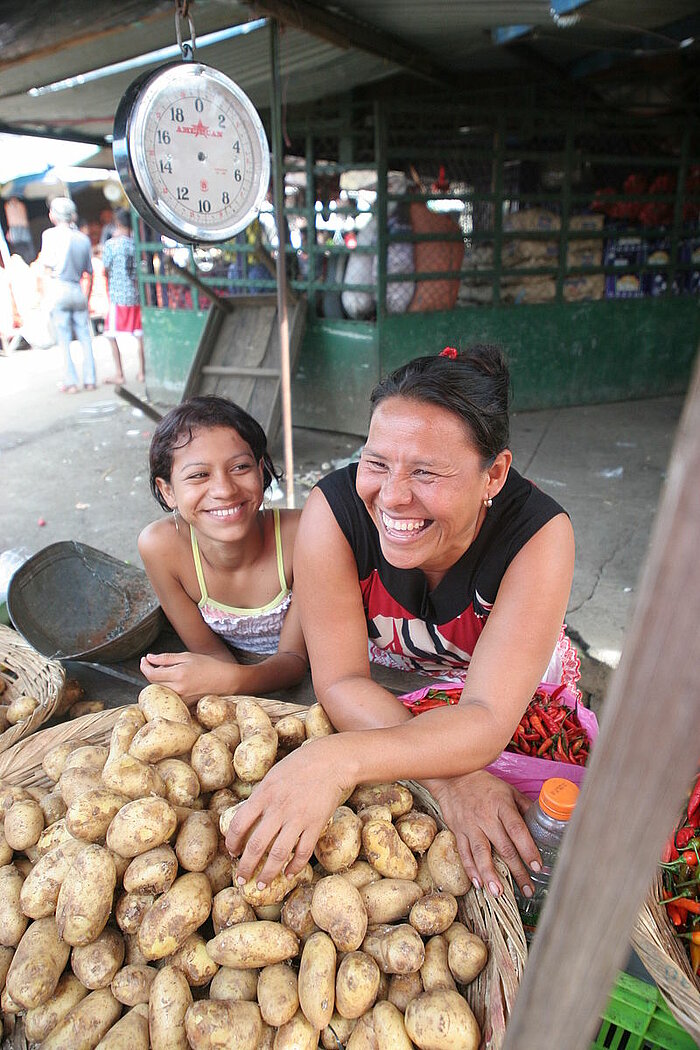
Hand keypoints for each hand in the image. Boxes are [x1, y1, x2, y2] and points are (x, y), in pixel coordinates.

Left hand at [139, 651, 233, 699]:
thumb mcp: (187, 656)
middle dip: (152, 672)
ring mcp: (182, 699)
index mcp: (178, 674)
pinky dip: (168, 688)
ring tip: (171, 672)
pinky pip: (170, 696)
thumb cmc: (209, 666)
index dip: (144, 666)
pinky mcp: (185, 705)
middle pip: (154, 683)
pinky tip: (177, 682)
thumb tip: (149, 658)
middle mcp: (178, 688)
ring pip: (161, 690)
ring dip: (160, 681)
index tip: (144, 660)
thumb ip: (166, 658)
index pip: (151, 674)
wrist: (226, 680)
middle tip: (158, 664)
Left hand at [225, 736, 355, 886]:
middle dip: (246, 866)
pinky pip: (303, 852)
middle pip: (256, 845)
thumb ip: (260, 797)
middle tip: (242, 878)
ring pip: (278, 854)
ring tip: (261, 884)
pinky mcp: (315, 824)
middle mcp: (278, 809)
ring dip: (268, 873)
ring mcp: (298, 818)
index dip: (232, 842)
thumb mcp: (272, 776)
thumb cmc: (299, 765)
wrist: (330, 761)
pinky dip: (295, 866)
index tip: (232, 851)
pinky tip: (288, 873)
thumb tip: (246, 818)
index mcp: (263, 794)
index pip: (239, 824)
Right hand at [427, 770, 540, 897]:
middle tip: (527, 889)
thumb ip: (524, 806)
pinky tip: (478, 884)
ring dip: (490, 874)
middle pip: (503, 847)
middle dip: (517, 871)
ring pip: (481, 853)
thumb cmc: (484, 784)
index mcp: (502, 806)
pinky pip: (463, 853)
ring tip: (499, 892)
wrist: (452, 777)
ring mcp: (470, 825)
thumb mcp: (508, 790)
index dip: (528, 849)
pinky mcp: (458, 831)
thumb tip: (543, 821)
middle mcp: (486, 818)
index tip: (537, 866)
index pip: (517, 830)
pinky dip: (470, 869)